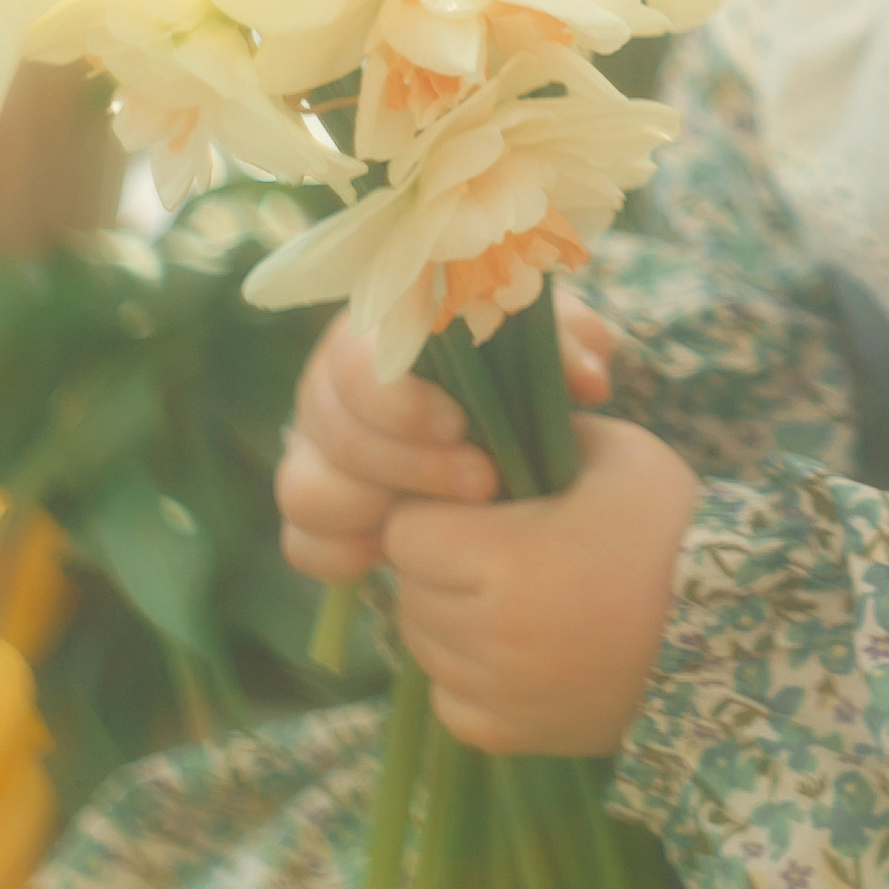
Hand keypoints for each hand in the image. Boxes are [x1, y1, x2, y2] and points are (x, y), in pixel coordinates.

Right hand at [276, 292, 618, 585]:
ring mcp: (316, 451)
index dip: (399, 402)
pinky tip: (393, 554)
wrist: (500, 417)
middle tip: (483, 484)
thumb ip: (567, 341)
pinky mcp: (317, 508)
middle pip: (332, 428)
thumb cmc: (515, 364)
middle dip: (408, 464)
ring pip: (304, 488)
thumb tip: (587, 379)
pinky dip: (341, 554)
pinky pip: (301, 541)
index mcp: (376, 335)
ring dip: (372, 510)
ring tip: (438, 523)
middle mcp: (331, 389)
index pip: (355, 361)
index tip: (462, 428)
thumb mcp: (546, 339)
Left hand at [381, 414, 700, 758]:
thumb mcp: (617, 453)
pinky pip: (451, 704)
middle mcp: (489, 634)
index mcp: (503, 559)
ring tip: (504, 599)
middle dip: (439, 565)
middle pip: (410, 591)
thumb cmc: (673, 529)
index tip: (471, 508)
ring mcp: (500, 693)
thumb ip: (541, 434)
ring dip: (448, 620)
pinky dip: (466, 678)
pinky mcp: (515, 736)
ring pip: (424, 648)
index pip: (406, 533)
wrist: (733, 628)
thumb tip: (490, 437)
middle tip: (491, 551)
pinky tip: (510, 652)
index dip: (433, 513)